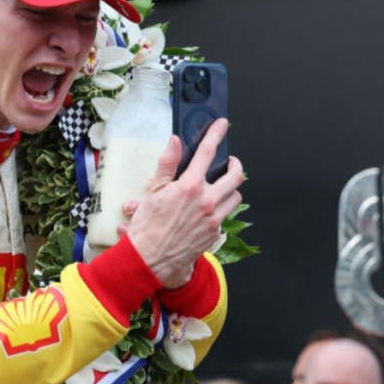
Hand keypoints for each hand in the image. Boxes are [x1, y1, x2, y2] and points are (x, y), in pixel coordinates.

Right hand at [124, 118, 243, 287]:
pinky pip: (225, 216)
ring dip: (230, 189)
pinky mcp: (215, 234)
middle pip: (235, 175)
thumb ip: (167, 164)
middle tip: (229, 162)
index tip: (222, 125)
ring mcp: (214, 218)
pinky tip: (208, 210)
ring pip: (235, 197)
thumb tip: (174, 142)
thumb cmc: (147, 226)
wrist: (150, 258)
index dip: (216, 134)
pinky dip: (220, 210)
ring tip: (221, 187)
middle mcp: (206, 201)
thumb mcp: (154, 191)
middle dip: (235, 164)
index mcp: (190, 186)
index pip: (207, 152)